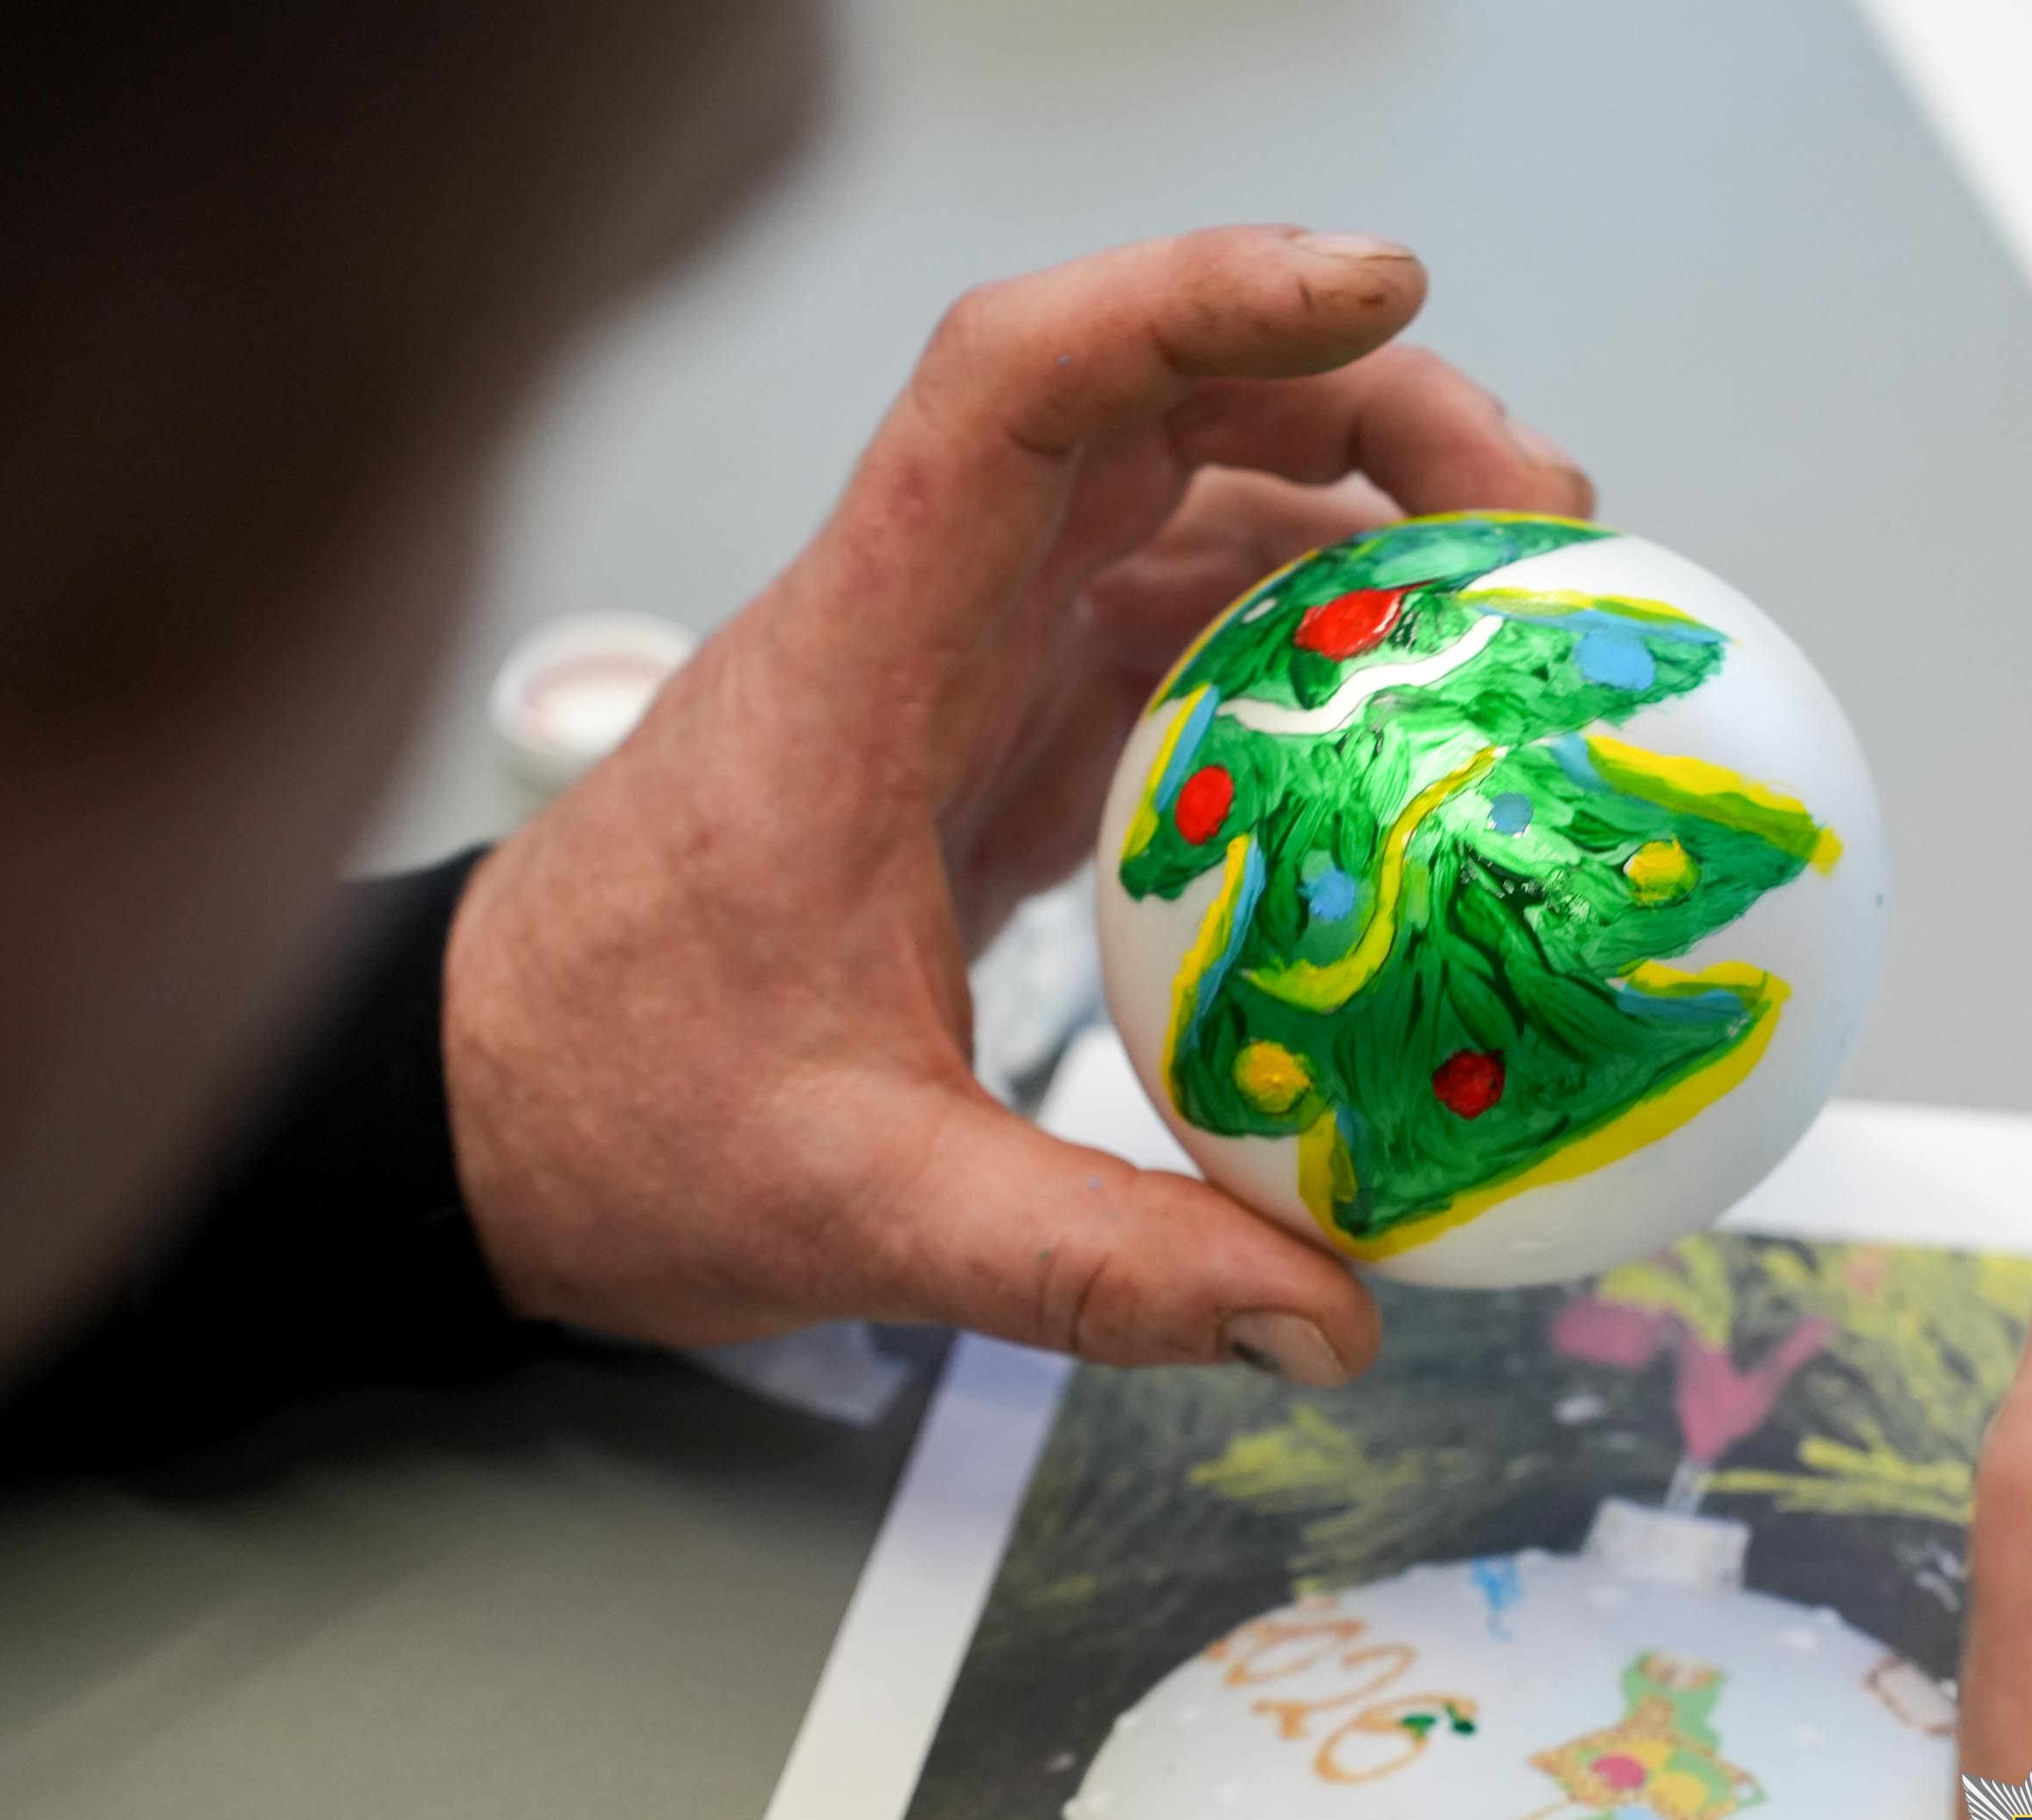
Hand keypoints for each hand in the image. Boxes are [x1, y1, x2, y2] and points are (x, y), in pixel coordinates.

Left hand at [441, 226, 1593, 1379]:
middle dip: (1368, 411)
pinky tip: (1418, 733)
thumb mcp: (852, 1207)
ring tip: (1527, 615)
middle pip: (1158, 412)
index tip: (1380, 289)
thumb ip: (1090, 1264)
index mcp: (864, 666)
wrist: (485, 1113)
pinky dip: (1315, 656)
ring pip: (1188, 511)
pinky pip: (1184, 639)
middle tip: (1546, 522)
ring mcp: (968, 672)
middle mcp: (925, 624)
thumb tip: (1327, 1318)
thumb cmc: (611, 1110)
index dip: (1201, 296)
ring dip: (1363, 527)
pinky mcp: (1000, 740)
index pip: (1017, 389)